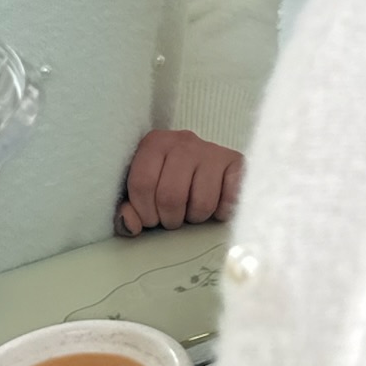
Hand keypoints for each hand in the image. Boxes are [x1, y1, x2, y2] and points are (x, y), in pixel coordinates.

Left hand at [117, 128, 242, 235]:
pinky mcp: (236, 163)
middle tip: (172, 218)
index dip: (144, 211)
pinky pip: (229, 201)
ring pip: (202, 203)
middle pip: (170, 196)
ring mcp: (212, 150)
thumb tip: (129, 224)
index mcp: (154, 143)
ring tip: (192, 210)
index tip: (150, 219)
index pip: (142, 183)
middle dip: (170, 219)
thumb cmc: (168, 181)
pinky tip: (216, 205)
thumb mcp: (143, 191)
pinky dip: (222, 212)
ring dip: (195, 218)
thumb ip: (129, 208)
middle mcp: (183, 141)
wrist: (206, 164)